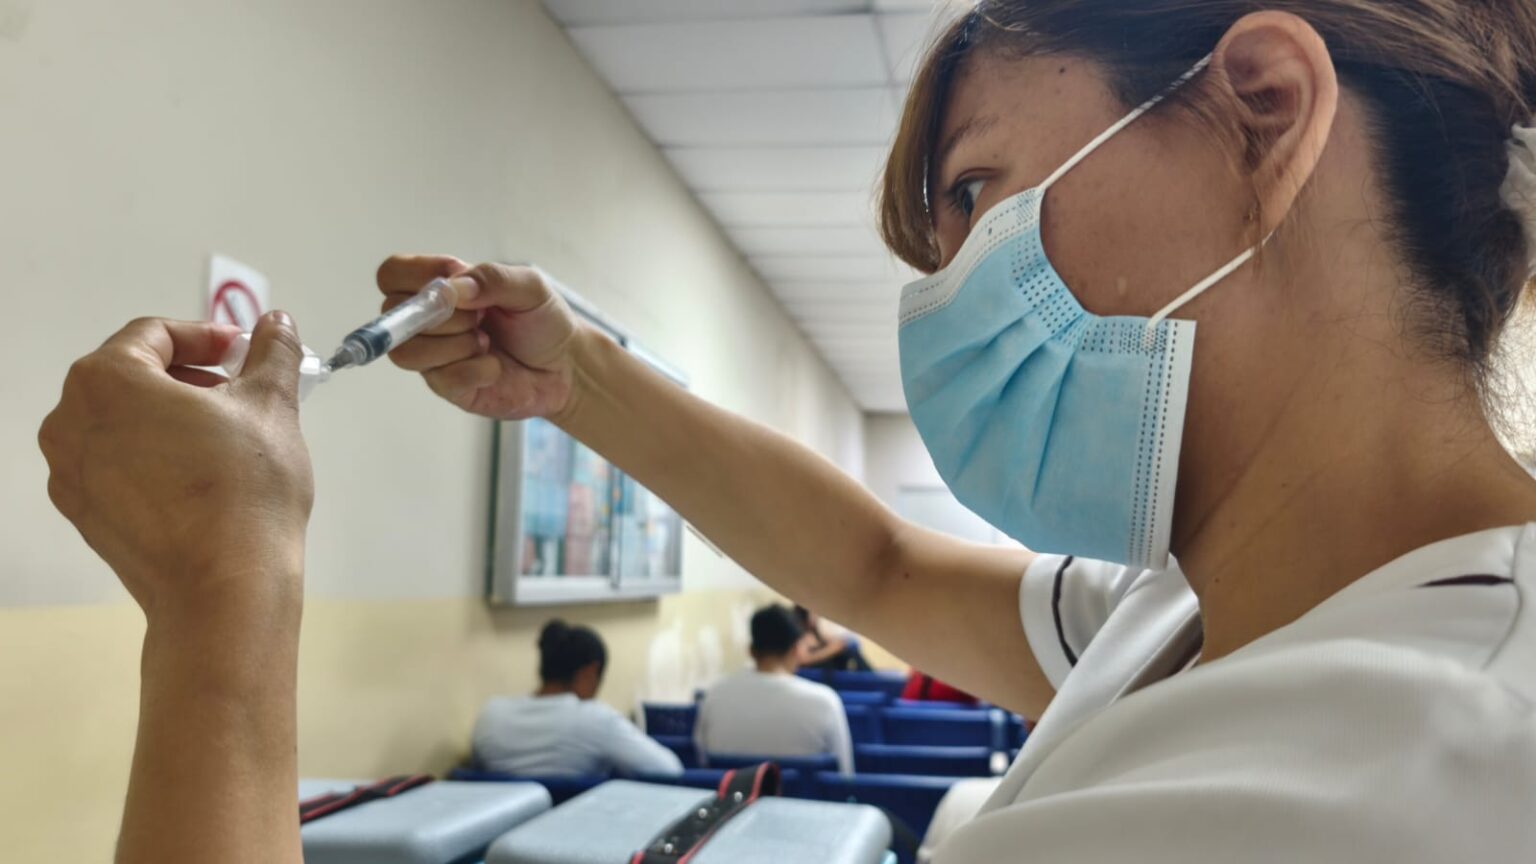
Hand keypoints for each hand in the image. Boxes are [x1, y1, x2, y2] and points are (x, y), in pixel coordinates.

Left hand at [38, 313, 313, 619]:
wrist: (223, 587)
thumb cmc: (243, 488)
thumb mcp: (271, 405)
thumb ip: (271, 354)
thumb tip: (278, 324)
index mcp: (106, 380)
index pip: (155, 336)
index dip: (207, 338)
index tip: (245, 355)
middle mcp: (70, 421)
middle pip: (132, 377)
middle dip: (189, 377)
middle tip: (241, 394)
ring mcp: (70, 472)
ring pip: (122, 423)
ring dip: (171, 417)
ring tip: (224, 437)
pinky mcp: (83, 514)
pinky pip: (116, 465)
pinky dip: (154, 457)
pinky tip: (200, 477)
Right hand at [376, 255, 583, 419]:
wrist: (567, 367)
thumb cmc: (543, 321)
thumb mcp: (529, 287)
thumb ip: (492, 278)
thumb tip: (452, 288)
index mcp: (441, 288)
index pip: (392, 275)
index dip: (414, 275)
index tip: (454, 276)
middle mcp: (430, 321)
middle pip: (392, 313)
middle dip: (440, 314)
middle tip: (480, 317)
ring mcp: (435, 357)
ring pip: (407, 351)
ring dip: (452, 345)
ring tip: (485, 342)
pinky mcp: (449, 388)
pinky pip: (441, 379)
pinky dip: (475, 370)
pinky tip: (494, 367)